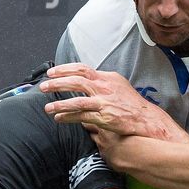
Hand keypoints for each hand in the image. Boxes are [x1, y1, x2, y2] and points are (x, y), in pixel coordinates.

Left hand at [41, 63, 181, 139]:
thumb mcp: (118, 85)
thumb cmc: (131, 103)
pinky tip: (59, 118)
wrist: (145, 118)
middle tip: (44, 86)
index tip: (52, 72)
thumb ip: (101, 81)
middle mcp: (105, 88)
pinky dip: (69, 117)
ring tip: (47, 107)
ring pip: (77, 100)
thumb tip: (86, 78)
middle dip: (58, 83)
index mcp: (107, 78)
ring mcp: (105, 102)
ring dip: (60, 103)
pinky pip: (82, 116)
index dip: (65, 70)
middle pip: (77, 81)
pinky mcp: (105, 117)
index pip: (82, 69)